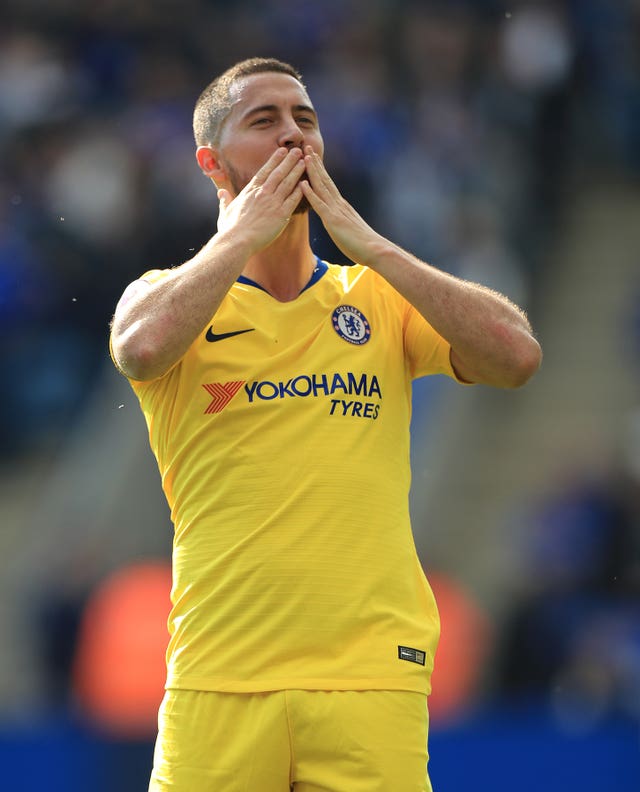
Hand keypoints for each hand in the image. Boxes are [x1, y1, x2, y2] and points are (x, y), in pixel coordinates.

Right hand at [216, 147, 306, 253]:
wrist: (237, 241)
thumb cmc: (230, 229)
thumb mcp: (225, 211)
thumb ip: (225, 200)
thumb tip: (221, 193)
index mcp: (250, 191)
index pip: (264, 171)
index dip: (274, 160)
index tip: (282, 151)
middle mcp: (262, 193)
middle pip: (278, 173)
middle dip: (289, 160)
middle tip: (297, 150)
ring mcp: (272, 203)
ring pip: (287, 183)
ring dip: (296, 171)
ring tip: (304, 161)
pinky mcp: (281, 215)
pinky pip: (293, 200)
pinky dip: (300, 191)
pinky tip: (306, 184)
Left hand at [300, 146, 381, 265]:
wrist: (374, 250)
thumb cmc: (363, 245)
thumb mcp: (349, 231)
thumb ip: (342, 223)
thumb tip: (338, 223)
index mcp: (341, 206)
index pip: (328, 185)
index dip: (319, 170)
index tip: (312, 157)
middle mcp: (339, 204)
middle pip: (324, 180)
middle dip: (314, 163)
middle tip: (306, 147)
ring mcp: (336, 211)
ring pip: (321, 187)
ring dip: (312, 171)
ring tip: (304, 156)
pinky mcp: (333, 221)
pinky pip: (320, 205)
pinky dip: (311, 193)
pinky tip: (302, 184)